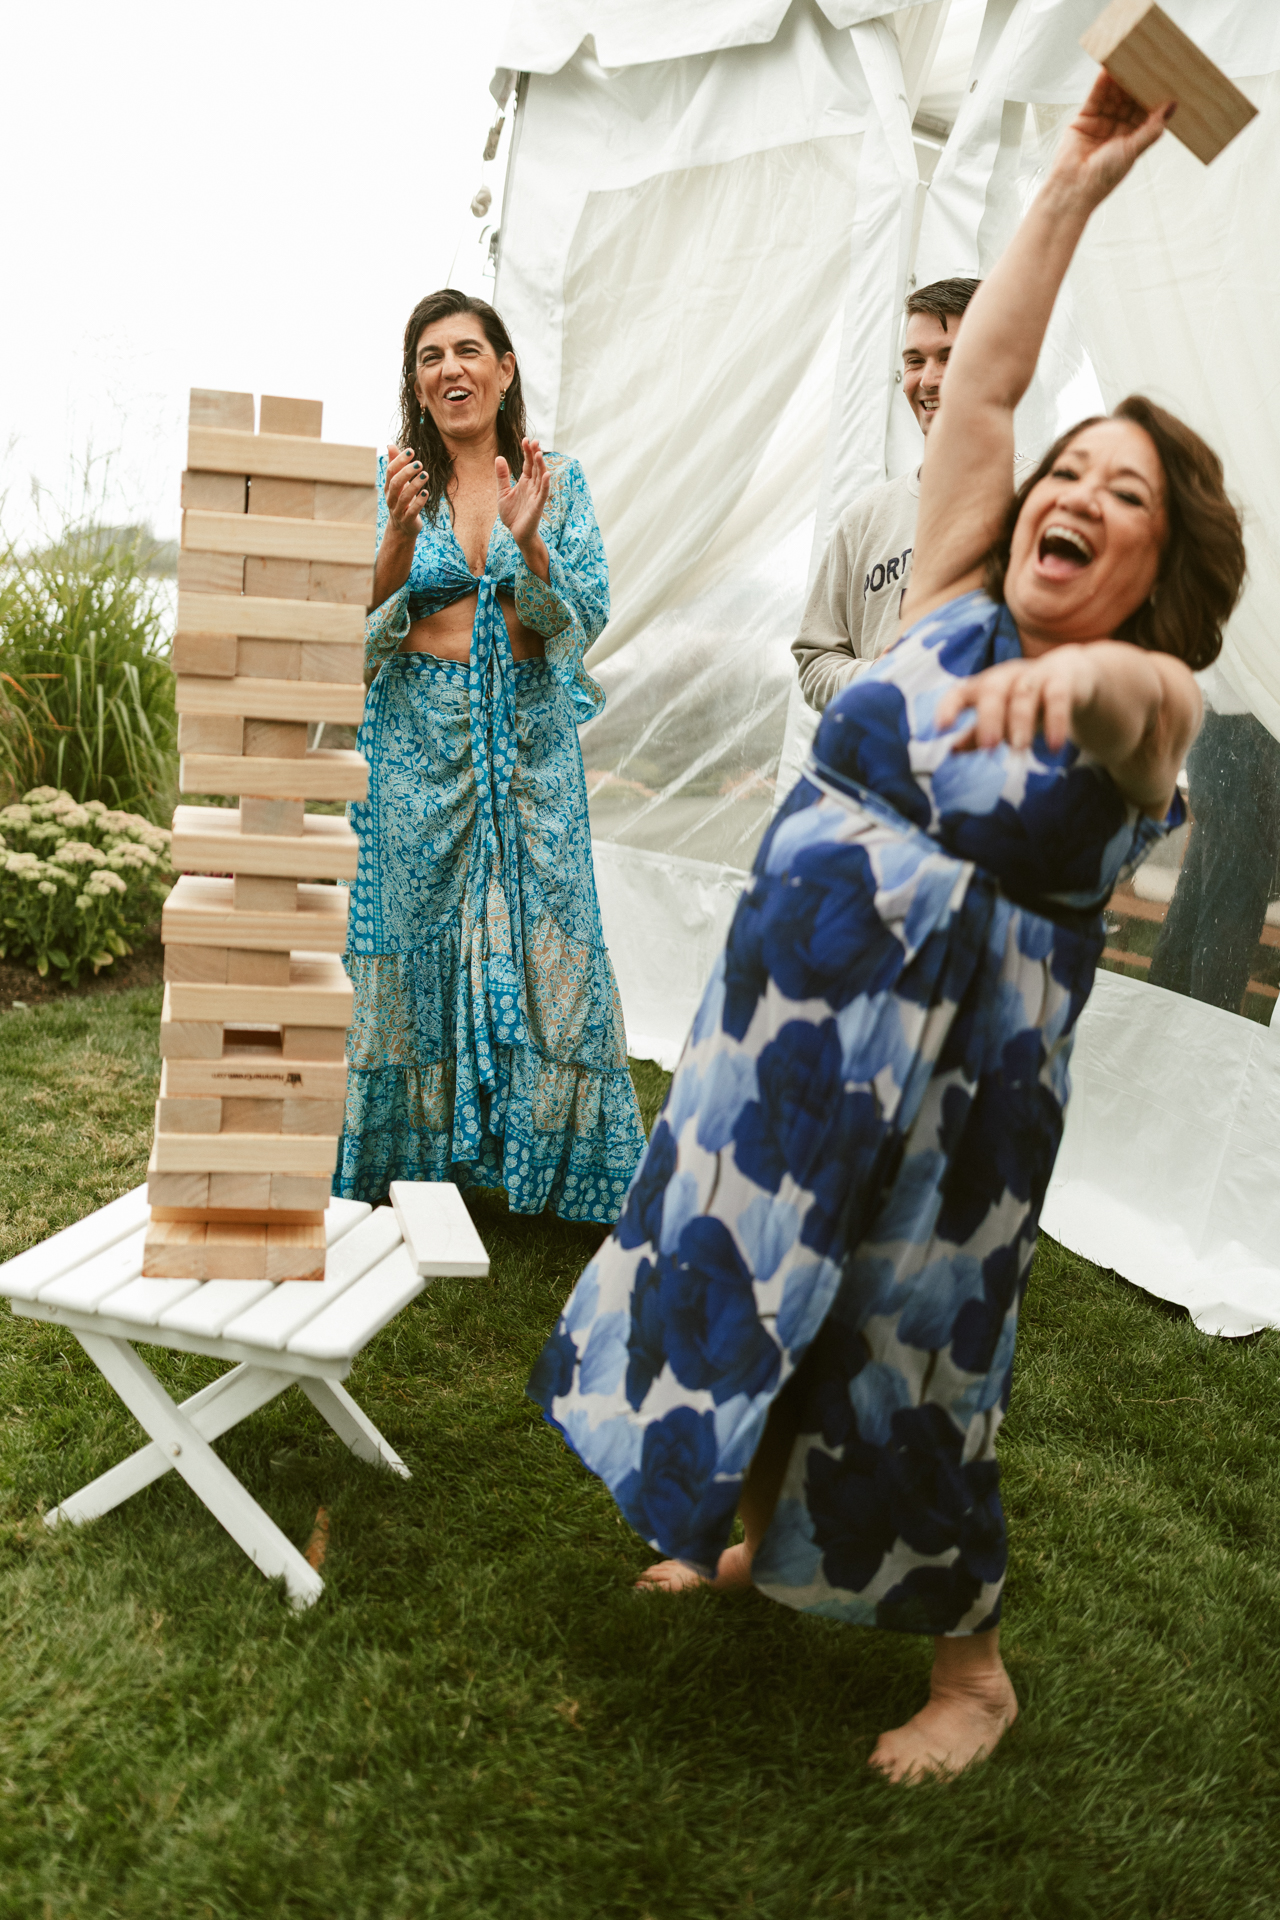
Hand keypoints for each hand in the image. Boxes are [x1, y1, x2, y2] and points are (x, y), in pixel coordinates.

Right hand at [384, 443, 427, 538]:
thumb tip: (390, 445)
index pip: (391, 471)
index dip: (399, 460)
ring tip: (425, 475)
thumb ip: (395, 465)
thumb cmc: (402, 500)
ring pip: (404, 496)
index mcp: (388, 487)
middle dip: (407, 472)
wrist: (402, 527)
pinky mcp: (407, 520)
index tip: (411, 450)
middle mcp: (391, 498)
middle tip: (420, 463)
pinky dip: (419, 501)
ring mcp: (398, 510)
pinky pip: (412, 510)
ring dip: (415, 485)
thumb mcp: (398, 483)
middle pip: (396, 483)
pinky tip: (426, 492)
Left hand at [497, 438, 550, 559]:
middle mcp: (533, 487)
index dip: (527, 452)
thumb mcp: (502, 492)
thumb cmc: (512, 514)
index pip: (528, 464)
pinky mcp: (538, 506)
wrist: (517, 533)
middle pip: (536, 467)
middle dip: (535, 455)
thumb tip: (499, 457)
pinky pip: (543, 493)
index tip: (526, 439)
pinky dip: (545, 484)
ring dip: (541, 466)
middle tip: (534, 441)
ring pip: (541, 477)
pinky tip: (546, 474)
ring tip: (539, 453)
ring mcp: (536, 495)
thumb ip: (502, 476)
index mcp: (525, 482)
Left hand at [935, 645, 1101, 754]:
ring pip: (1024, 694)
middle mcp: (1007, 677)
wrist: (1073, 675)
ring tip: (1020, 748)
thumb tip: (951, 751)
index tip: (941, 727)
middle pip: (992, 691)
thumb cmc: (1026, 699)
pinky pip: (1058, 698)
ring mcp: (1035, 675)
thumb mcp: (1001, 716)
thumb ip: (977, 733)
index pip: (961, 691)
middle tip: (988, 746)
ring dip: (1020, 721)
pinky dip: (1057, 721)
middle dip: (988, 718)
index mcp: (986, 685)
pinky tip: (1055, 746)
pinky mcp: (1062, 680)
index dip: (949, 706)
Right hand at [1049, 71, 1172, 211]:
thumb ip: (1152, 128)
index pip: (1146, 109)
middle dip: (1138, 82)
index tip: (1163, 75)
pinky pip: (1095, 96)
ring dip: (1120, 78)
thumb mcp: (1133, 150)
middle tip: (1147, 61)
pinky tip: (1108, 69)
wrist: (1073, 188)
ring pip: (1113, 95)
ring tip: (1128, 59)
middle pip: (1130, 99)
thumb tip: (1172, 106)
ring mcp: (1102, 121)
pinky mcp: (1085, 118)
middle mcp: (1118, 127)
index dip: (1154, 93)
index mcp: (1133, 137)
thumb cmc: (1104, 177)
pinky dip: (1102, 83)